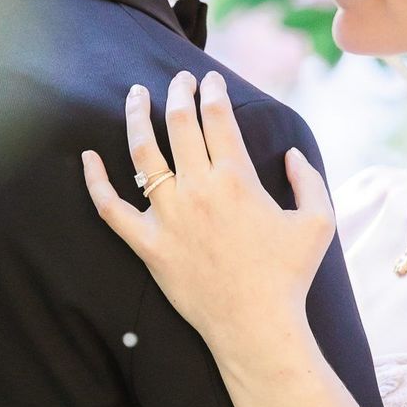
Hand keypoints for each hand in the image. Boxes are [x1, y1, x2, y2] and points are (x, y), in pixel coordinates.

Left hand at [81, 70, 334, 347]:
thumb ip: (309, 179)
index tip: (209, 80)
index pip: (217, 118)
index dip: (212, 92)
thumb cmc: (289, 276)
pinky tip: (88, 156)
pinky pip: (110, 208)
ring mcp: (168, 217)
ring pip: (142, 153)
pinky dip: (95, 180)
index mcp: (237, 179)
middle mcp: (198, 190)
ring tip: (136, 95)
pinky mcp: (147, 244)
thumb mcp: (318, 222)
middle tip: (178, 79)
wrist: (256, 327)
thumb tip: (291, 153)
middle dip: (179, 92)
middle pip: (180, 124)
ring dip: (137, 117)